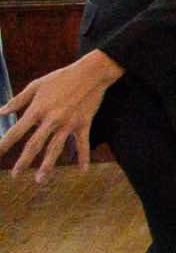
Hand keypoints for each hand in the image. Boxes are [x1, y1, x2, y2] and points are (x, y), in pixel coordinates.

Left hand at [0, 50, 120, 181]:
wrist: (90, 73)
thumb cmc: (61, 77)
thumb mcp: (36, 85)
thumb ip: (18, 100)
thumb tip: (1, 112)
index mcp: (37, 109)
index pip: (16, 131)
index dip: (4, 144)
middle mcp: (51, 119)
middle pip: (34, 145)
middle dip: (23, 162)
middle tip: (15, 176)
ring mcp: (68, 124)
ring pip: (55, 149)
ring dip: (47, 166)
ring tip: (39, 179)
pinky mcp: (84, 124)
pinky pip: (83, 144)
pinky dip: (84, 158)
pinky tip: (83, 171)